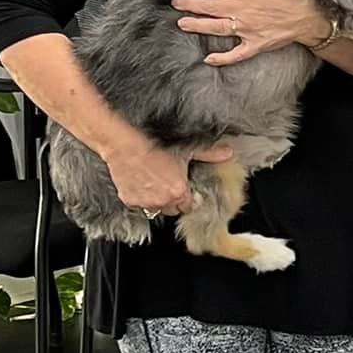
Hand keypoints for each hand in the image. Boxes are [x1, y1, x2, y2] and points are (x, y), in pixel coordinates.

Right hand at [105, 134, 231, 216]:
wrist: (125, 142)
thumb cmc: (153, 145)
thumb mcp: (186, 149)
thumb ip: (209, 154)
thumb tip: (227, 153)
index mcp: (178, 192)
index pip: (189, 207)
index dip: (189, 198)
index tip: (185, 190)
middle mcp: (162, 201)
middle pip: (173, 209)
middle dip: (174, 200)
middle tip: (170, 184)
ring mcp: (144, 203)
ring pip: (156, 209)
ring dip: (158, 201)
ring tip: (156, 183)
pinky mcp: (129, 201)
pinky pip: (139, 205)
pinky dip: (141, 198)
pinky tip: (142, 184)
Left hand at [173, 0, 329, 64]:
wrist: (308, 17)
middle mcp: (242, 11)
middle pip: (210, 7)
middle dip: (191, 4)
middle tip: (175, 2)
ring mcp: (247, 30)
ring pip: (217, 28)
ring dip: (198, 26)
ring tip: (182, 23)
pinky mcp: (255, 44)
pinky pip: (237, 54)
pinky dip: (223, 58)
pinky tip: (209, 60)